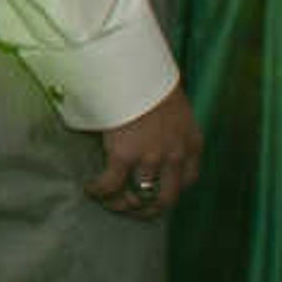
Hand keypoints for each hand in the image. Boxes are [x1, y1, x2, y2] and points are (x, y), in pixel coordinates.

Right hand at [84, 84, 199, 220]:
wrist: (138, 72)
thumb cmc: (153, 81)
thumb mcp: (175, 107)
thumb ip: (170, 127)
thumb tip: (150, 134)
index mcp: (191, 143)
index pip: (188, 179)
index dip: (172, 189)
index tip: (158, 191)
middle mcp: (175, 156)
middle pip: (166, 198)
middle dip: (148, 210)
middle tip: (132, 209)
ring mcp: (151, 159)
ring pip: (139, 198)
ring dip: (122, 204)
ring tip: (108, 201)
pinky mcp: (124, 157)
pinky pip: (110, 186)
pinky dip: (99, 192)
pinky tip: (90, 189)